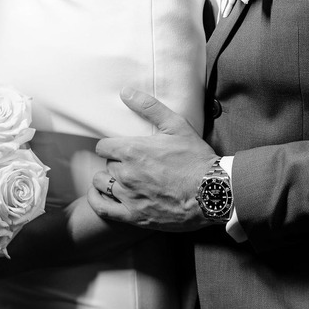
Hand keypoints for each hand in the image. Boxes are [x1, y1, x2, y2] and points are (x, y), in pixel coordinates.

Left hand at [87, 87, 218, 231]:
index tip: (120, 149)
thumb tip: (126, 92)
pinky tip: (101, 196)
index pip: (103, 147)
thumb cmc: (196, 158)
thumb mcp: (176, 125)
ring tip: (121, 181)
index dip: (111, 147)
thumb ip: (149, 107)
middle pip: (106, 165)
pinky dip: (97, 201)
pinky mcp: (134, 216)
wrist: (211, 193)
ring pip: (102, 185)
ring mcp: (128, 196)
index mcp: (132, 150)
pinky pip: (102, 208)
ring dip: (108, 181)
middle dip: (116, 164)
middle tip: (131, 166)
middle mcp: (126, 173)